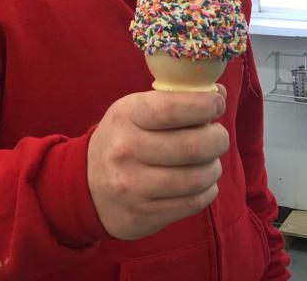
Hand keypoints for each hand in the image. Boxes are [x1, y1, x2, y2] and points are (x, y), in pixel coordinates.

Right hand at [87, 84, 229, 239]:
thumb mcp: (136, 110)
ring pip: (197, 178)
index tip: (217, 104)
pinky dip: (208, 191)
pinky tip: (202, 183)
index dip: (204, 106)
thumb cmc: (123, 139)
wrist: (86, 186)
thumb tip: (219, 93)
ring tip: (210, 162)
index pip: (172, 109)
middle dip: (218, 139)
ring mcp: (133, 186)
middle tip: (219, 137)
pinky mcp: (144, 214)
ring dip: (213, 168)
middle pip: (193, 146)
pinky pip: (193, 202)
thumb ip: (176, 100)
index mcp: (126, 116)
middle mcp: (126, 150)